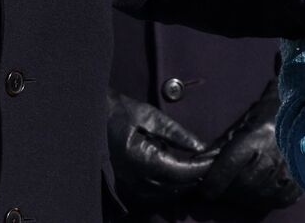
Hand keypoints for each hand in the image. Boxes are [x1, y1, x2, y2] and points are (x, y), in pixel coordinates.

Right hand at [106, 90, 213, 207]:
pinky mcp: (126, 187)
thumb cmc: (117, 110)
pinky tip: (178, 175)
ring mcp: (129, 186)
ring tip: (199, 167)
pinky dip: (170, 188)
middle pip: (176, 187)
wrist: (87, 117)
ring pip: (166, 195)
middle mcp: (135, 178)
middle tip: (212, 160)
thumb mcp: (148, 115)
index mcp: (140, 158)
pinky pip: (154, 195)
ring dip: (184, 184)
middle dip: (197, 176)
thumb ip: (175, 133)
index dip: (202, 167)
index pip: (181, 172)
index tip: (217, 158)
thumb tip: (200, 146)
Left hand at [197, 81, 299, 209]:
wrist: (302, 112)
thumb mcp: (241, 125)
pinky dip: (262, 200)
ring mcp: (287, 170)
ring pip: (256, 196)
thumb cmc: (268, 115)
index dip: (213, 182)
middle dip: (226, 190)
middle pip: (241, 185)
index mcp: (255, 136)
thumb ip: (220, 147)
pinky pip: (275, 200)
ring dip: (242, 196)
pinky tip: (257, 191)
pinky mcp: (299, 181)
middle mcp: (271, 154)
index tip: (204, 190)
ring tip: (238, 188)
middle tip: (219, 188)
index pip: (228, 167)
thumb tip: (198, 165)